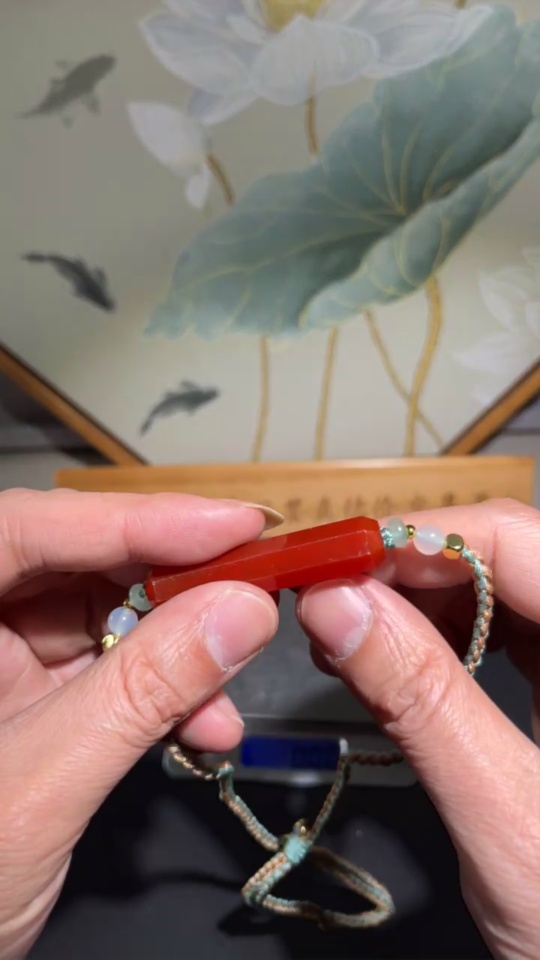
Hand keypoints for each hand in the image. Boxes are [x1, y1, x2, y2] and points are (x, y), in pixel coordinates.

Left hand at [0, 488, 279, 959]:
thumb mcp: (40, 786)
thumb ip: (141, 693)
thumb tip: (242, 611)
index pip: (29, 530)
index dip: (136, 518)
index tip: (234, 525)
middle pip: (77, 564)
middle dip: (173, 580)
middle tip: (256, 583)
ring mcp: (2, 662)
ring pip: (105, 616)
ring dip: (180, 647)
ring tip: (233, 680)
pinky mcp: (35, 701)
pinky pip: (113, 672)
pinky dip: (165, 694)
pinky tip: (207, 727)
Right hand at [298, 498, 539, 959]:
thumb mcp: (508, 819)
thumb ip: (425, 704)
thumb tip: (335, 604)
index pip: (519, 539)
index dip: (422, 537)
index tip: (336, 563)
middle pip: (512, 553)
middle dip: (414, 567)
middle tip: (330, 601)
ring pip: (505, 586)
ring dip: (423, 597)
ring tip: (352, 631)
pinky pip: (507, 630)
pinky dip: (445, 633)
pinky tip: (399, 655)